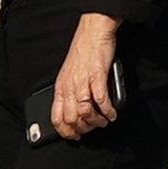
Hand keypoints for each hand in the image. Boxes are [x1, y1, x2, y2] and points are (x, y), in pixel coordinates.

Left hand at [52, 14, 125, 141]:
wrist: (92, 32)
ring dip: (96, 121)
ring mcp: (83, 81)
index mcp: (60, 87)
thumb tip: (74, 110)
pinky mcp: (97, 76)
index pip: (56, 117)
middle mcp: (69, 86)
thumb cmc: (83, 51)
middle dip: (83, 128)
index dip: (65, 131)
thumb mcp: (69, 73)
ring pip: (84, 112)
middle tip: (92, 128)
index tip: (75, 136)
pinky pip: (101, 100)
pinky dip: (107, 110)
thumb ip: (70, 91)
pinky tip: (111, 113)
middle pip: (71, 118)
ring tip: (104, 121)